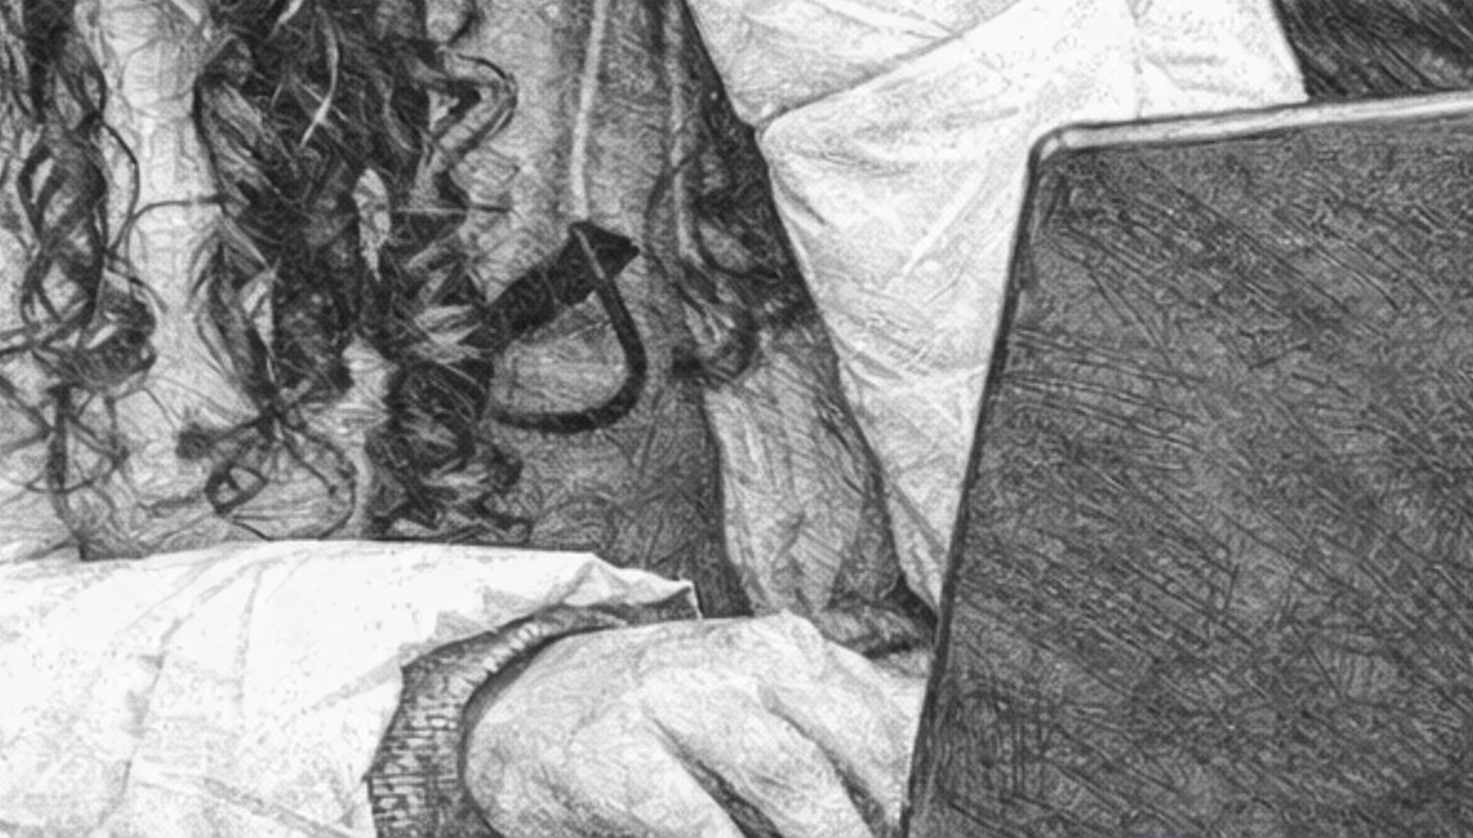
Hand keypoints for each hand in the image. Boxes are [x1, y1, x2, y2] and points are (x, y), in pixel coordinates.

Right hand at [463, 614, 920, 837]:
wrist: (522, 695)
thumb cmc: (670, 714)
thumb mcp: (759, 701)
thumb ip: (842, 730)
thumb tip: (934, 787)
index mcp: (796, 652)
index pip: (897, 725)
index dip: (932, 792)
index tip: (951, 828)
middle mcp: (749, 662)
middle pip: (862, 753)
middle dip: (886, 824)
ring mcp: (681, 702)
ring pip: (795, 784)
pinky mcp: (619, 757)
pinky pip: (699, 827)